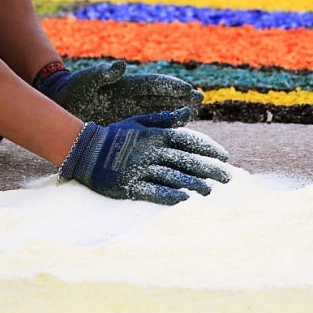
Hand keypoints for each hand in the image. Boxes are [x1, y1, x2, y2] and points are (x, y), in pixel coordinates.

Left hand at [35, 60, 201, 124]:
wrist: (61, 102)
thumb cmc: (73, 89)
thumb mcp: (87, 82)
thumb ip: (103, 75)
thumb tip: (120, 66)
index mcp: (125, 84)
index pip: (153, 84)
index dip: (170, 87)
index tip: (187, 89)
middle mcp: (131, 97)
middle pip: (161, 96)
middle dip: (180, 97)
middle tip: (199, 100)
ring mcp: (129, 110)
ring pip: (158, 111)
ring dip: (175, 112)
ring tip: (193, 113)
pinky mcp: (125, 124)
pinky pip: (147, 125)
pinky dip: (161, 127)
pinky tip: (174, 132)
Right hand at [59, 107, 229, 204]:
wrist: (84, 151)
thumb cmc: (114, 135)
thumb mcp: (138, 121)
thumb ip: (163, 119)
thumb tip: (187, 114)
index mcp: (155, 135)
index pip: (189, 142)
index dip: (209, 149)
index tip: (224, 157)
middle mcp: (151, 152)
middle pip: (187, 161)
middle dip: (210, 170)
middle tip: (227, 178)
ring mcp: (140, 170)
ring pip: (174, 177)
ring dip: (195, 184)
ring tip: (209, 191)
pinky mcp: (129, 186)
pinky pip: (153, 192)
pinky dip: (170, 195)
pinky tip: (184, 198)